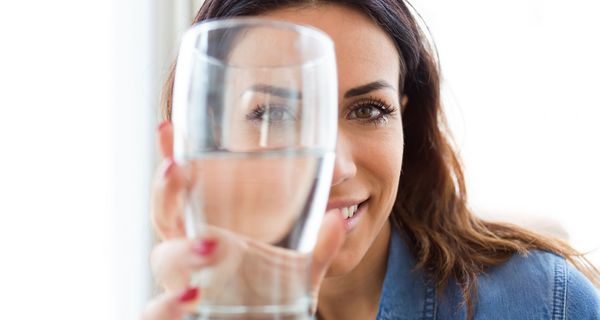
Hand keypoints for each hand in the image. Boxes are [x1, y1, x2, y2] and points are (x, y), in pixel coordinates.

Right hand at [142, 122, 345, 319]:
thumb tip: (343, 216)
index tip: (169, 126)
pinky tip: (191, 296)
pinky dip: (165, 305)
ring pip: (162, 260)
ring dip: (179, 250)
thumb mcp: (302, 270)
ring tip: (211, 243)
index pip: (184, 190)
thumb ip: (321, 246)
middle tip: (178, 167)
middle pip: (166, 216)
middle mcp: (193, 255)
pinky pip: (157, 311)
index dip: (172, 158)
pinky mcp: (185, 316)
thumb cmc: (274, 301)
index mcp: (212, 233)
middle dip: (167, 190)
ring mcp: (185, 284)